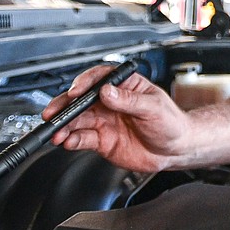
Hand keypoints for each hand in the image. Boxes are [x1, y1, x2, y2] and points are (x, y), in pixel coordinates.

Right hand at [45, 65, 191, 172]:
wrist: (175, 150)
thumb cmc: (171, 122)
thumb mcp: (153, 107)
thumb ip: (129, 100)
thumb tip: (107, 91)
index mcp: (124, 86)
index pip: (99, 79)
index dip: (84, 83)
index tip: (76, 91)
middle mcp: (110, 102)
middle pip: (81, 100)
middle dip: (65, 106)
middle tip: (53, 113)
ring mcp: (104, 121)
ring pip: (77, 121)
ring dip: (65, 126)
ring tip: (57, 133)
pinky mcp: (102, 140)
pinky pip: (82, 138)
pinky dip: (72, 140)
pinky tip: (67, 142)